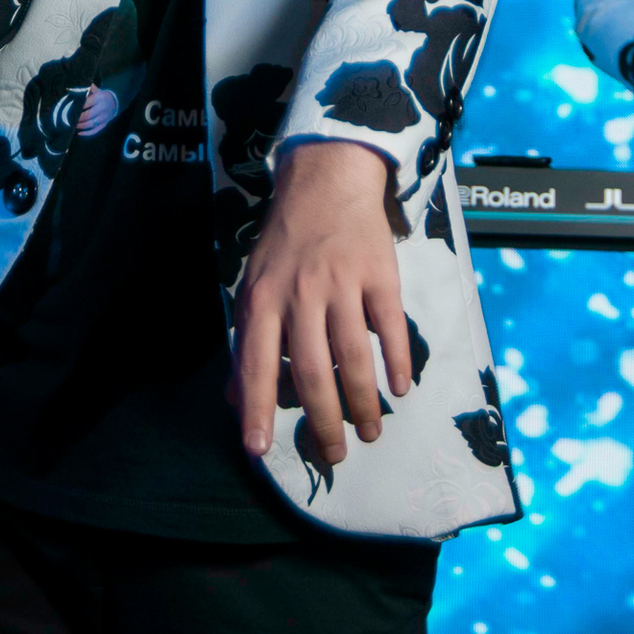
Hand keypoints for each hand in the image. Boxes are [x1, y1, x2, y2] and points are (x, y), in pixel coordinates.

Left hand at [232, 141, 411, 467]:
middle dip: (322, 422)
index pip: (254, 363)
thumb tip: (234, 396)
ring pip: (351, 356)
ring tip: (370, 432)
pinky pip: (390, 326)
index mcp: (262, 298)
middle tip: (333, 454)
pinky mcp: (379, 273)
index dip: (256, 409)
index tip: (258, 450)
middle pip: (309, 371)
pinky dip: (397, 361)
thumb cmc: (286, 240)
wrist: (326, 178)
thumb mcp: (254, 284)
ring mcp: (340, 283)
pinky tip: (399, 387)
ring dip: (362, 402)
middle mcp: (299, 293)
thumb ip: (248, 340)